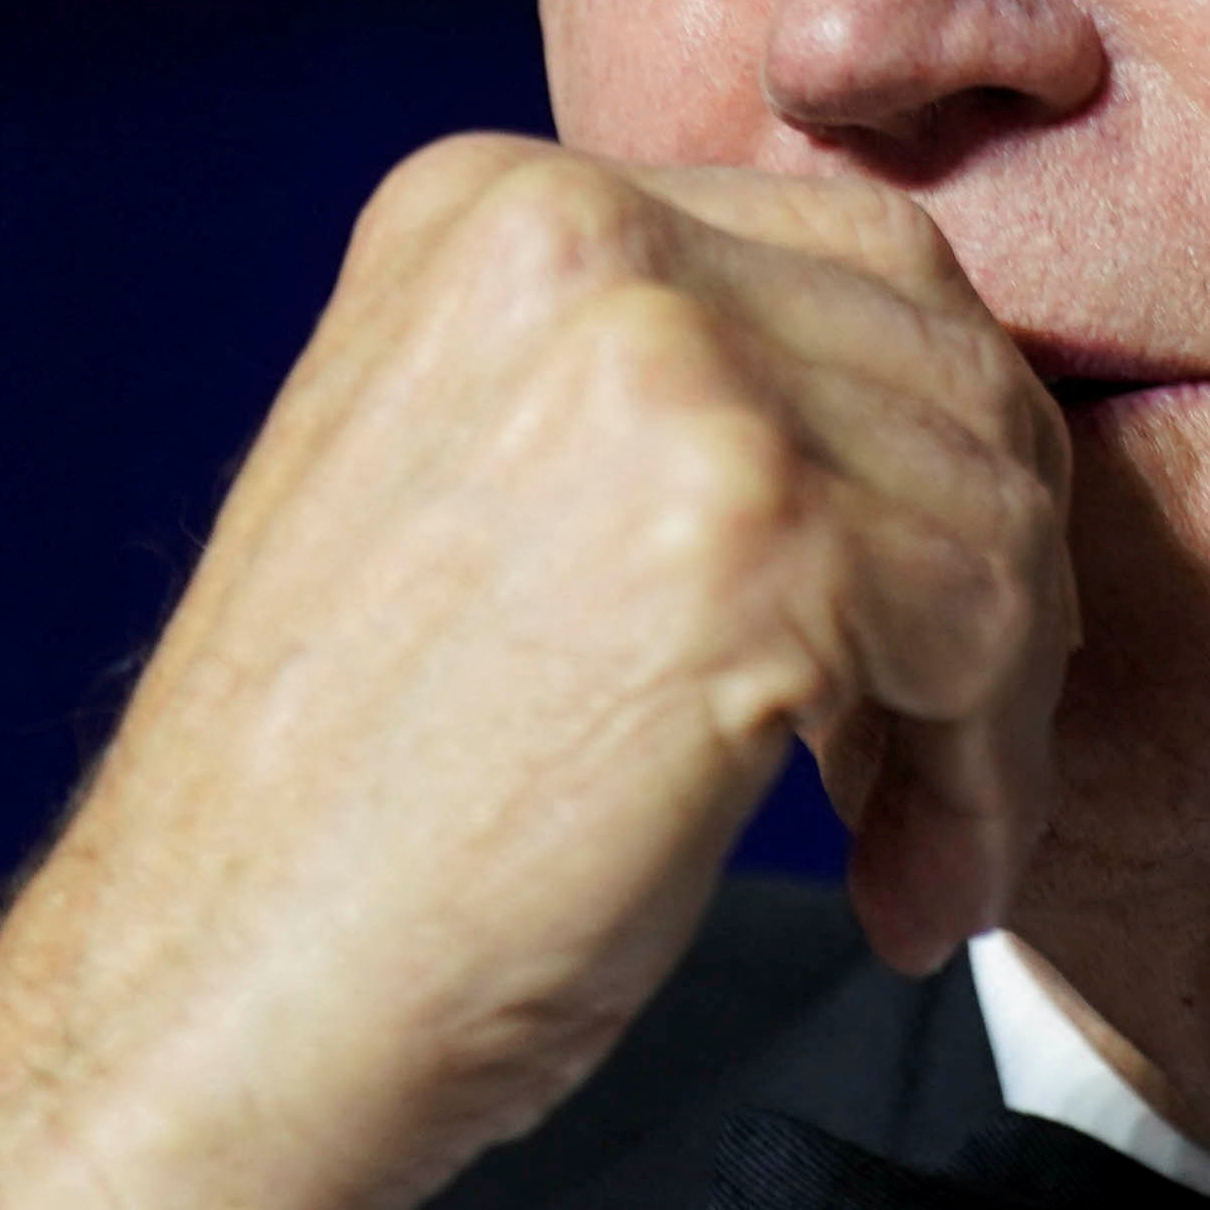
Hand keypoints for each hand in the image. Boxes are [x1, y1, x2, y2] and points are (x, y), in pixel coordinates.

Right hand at [0, 138, 1072, 1209]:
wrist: (214, 1004)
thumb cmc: (344, 813)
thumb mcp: (472, 492)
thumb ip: (649, 399)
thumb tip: (929, 426)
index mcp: (498, 205)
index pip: (854, 267)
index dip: (930, 460)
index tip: (920, 628)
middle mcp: (582, 239)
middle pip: (947, 369)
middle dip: (988, 578)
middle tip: (938, 762)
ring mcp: (675, 377)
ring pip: (991, 509)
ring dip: (990, 713)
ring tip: (911, 857)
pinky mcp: (758, 538)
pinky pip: (995, 638)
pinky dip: (984, 792)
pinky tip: (902, 899)